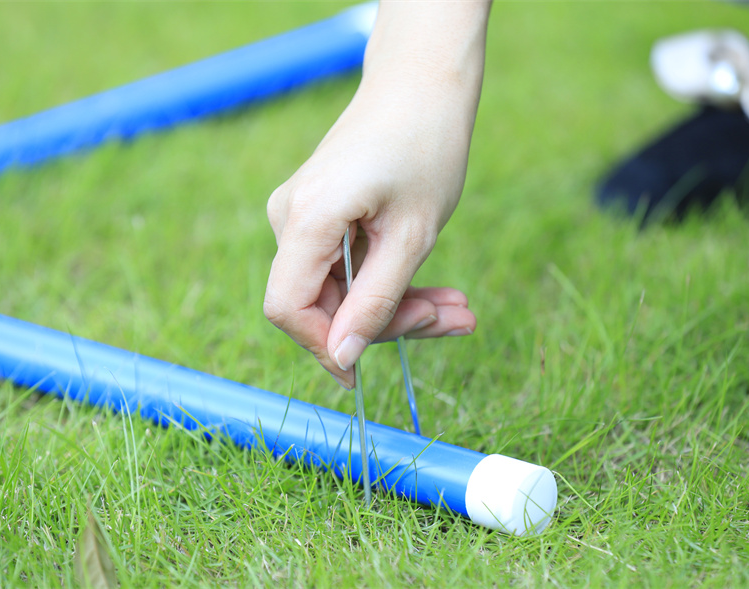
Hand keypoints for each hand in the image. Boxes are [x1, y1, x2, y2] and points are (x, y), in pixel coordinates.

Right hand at [263, 1, 489, 388]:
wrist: (421, 83)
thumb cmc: (424, 146)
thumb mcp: (411, 236)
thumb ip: (376, 301)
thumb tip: (342, 359)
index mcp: (305, 219)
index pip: (289, 308)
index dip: (326, 346)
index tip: (370, 372)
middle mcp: (290, 217)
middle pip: (320, 301)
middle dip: (387, 324)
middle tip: (453, 323)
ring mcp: (302, 214)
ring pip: (340, 288)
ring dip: (399, 306)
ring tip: (459, 310)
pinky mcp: (319, 213)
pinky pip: (346, 265)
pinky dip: (389, 281)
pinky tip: (438, 292)